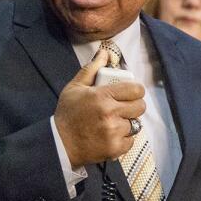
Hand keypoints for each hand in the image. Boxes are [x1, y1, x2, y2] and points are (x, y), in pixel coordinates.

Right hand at [54, 48, 146, 166]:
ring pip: (135, 124)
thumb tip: (105, 52)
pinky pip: (131, 140)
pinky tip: (111, 135)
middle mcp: (110, 113)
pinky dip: (124, 139)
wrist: (60, 144)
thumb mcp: (75, 88)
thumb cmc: (68, 114)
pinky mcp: (116, 148)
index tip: (131, 93)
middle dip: (134, 106)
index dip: (136, 91)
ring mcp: (114, 132)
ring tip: (114, 122)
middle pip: (140, 107)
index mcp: (102, 96)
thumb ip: (92, 69)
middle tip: (124, 108)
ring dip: (127, 123)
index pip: (136, 89)